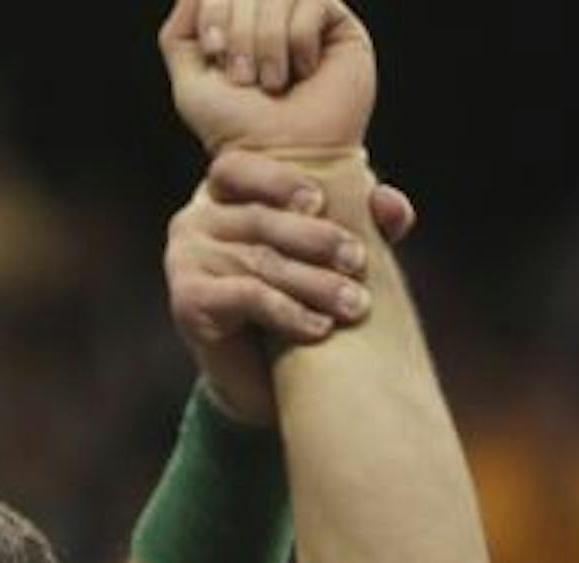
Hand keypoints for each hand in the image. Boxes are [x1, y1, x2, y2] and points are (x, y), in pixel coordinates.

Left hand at [159, 0, 375, 155]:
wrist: (284, 158)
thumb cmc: (238, 130)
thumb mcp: (191, 84)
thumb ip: (180, 35)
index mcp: (236, 24)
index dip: (214, 10)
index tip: (214, 50)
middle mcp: (270, 17)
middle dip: (240, 31)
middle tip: (245, 78)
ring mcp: (305, 18)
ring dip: (268, 40)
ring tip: (273, 83)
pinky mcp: (338, 26)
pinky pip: (314, 1)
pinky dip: (300, 40)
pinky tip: (304, 72)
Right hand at [168, 152, 416, 423]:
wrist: (261, 379)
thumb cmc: (297, 297)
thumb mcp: (331, 250)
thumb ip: (363, 220)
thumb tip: (394, 206)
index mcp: (223, 193)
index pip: (239, 167)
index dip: (278, 180)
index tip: (320, 201)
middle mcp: (195, 219)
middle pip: (259, 219)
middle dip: (316, 239)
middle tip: (358, 261)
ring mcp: (184, 259)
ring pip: (260, 261)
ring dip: (315, 284)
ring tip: (355, 305)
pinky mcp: (187, 301)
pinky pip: (247, 297)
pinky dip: (289, 312)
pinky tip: (320, 328)